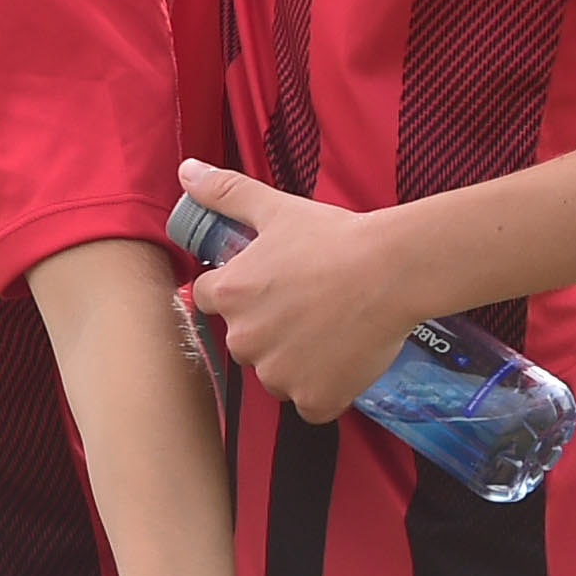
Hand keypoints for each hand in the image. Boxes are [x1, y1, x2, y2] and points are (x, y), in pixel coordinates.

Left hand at [172, 162, 418, 424]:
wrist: (391, 272)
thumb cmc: (334, 238)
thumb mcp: (275, 208)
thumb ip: (225, 192)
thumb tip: (184, 171)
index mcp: (231, 295)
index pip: (212, 299)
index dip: (241, 290)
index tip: (272, 284)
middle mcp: (246, 340)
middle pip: (244, 341)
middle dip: (267, 328)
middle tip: (308, 304)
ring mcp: (280, 374)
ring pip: (276, 375)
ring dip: (294, 362)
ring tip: (330, 330)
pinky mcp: (314, 400)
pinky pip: (309, 403)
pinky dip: (323, 390)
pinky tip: (344, 360)